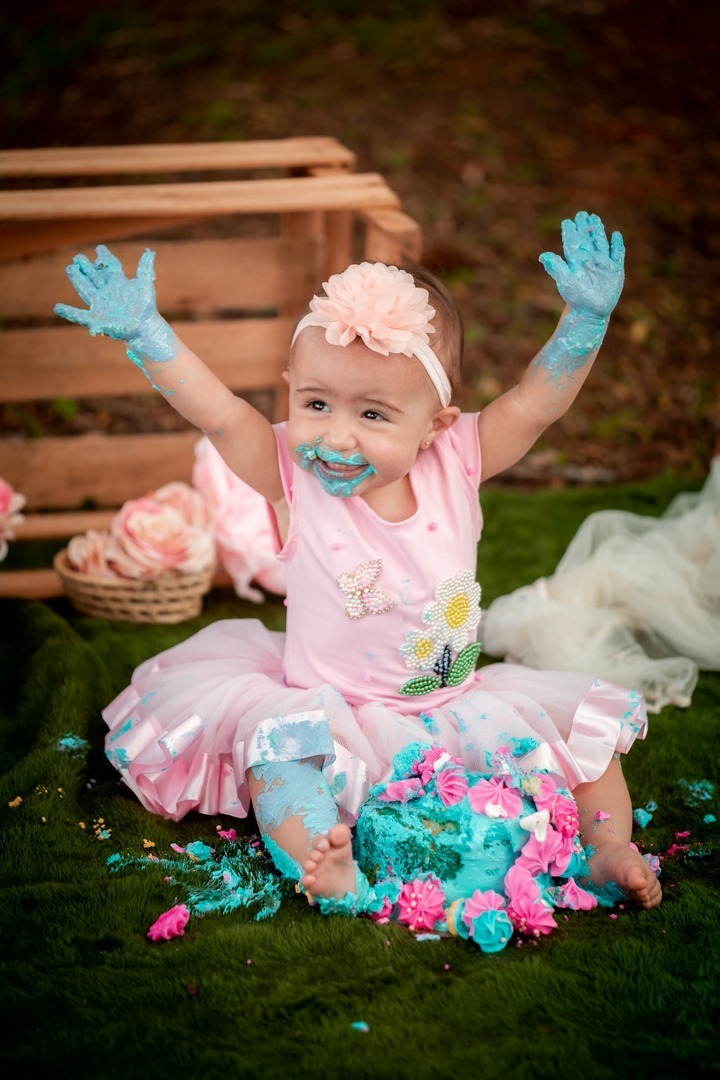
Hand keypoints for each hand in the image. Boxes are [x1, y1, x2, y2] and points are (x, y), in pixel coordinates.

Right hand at [54, 245, 173, 361]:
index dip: (104, 257)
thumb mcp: (145, 286)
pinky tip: (57, 307)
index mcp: (118, 283)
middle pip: (93, 276)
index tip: (100, 248)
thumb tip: (149, 251)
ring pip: (85, 289)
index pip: (109, 267)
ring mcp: (100, 305)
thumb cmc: (146, 308)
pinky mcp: (96, 319)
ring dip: (77, 279)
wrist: (144, 329)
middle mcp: (107, 292)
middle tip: (78, 257)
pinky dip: (69, 312)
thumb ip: (145, 269)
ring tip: (70, 268)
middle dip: (85, 266)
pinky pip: (80, 316)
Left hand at [539, 211, 624, 318]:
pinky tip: (616, 235)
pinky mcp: (615, 269)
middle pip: (587, 239)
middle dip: (584, 226)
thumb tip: (542, 256)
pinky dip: (617, 245)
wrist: (590, 312)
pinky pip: (617, 254)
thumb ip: (555, 267)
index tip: (567, 222)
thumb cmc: (575, 297)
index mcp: (576, 261)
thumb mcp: (565, 281)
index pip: (573, 243)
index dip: (570, 232)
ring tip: (594, 218)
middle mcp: (589, 259)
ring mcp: (603, 263)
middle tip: (582, 214)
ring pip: (601, 242)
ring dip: (598, 231)